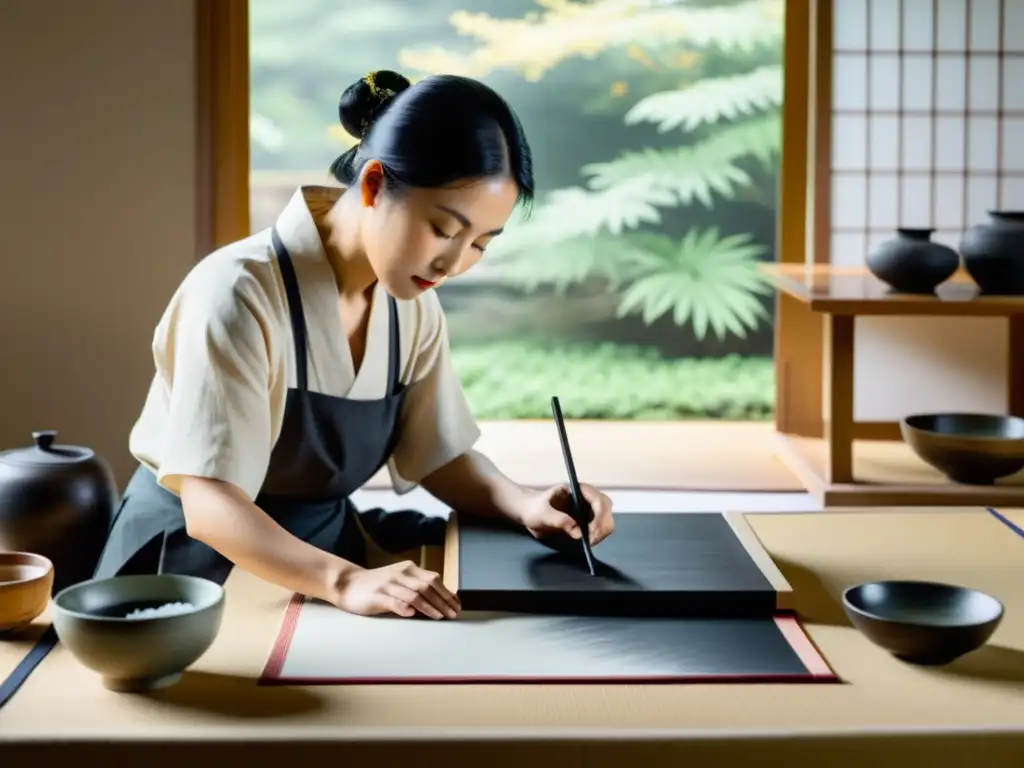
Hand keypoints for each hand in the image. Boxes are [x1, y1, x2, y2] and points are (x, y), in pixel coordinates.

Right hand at [332, 560, 460, 619]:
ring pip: (414, 594)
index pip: (433, 579)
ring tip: (440, 616)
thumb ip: (417, 586)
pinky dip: (405, 608)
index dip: (447, 592)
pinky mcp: (377, 596)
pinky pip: (394, 602)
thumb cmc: (377, 585)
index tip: (457, 605)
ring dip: (430, 606)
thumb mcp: (400, 581)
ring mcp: (389, 584)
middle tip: (453, 614)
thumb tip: (441, 599)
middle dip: (443, 601)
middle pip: (427, 586)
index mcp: (408, 569)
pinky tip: (413, 615)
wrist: (348, 583)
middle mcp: (400, 574)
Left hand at [519, 483, 614, 545]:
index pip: (598, 499)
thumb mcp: (543, 514)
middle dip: (603, 524)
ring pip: (606, 517)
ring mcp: (588, 507)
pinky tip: (589, 541)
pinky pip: (600, 526)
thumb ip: (559, 520)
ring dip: (602, 531)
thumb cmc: (534, 508)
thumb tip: (578, 533)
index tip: (592, 532)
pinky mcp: (587, 518)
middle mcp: (586, 496)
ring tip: (590, 542)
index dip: (599, 516)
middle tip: (592, 540)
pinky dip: (598, 534)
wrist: (528, 512)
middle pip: (606, 508)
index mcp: (577, 489)